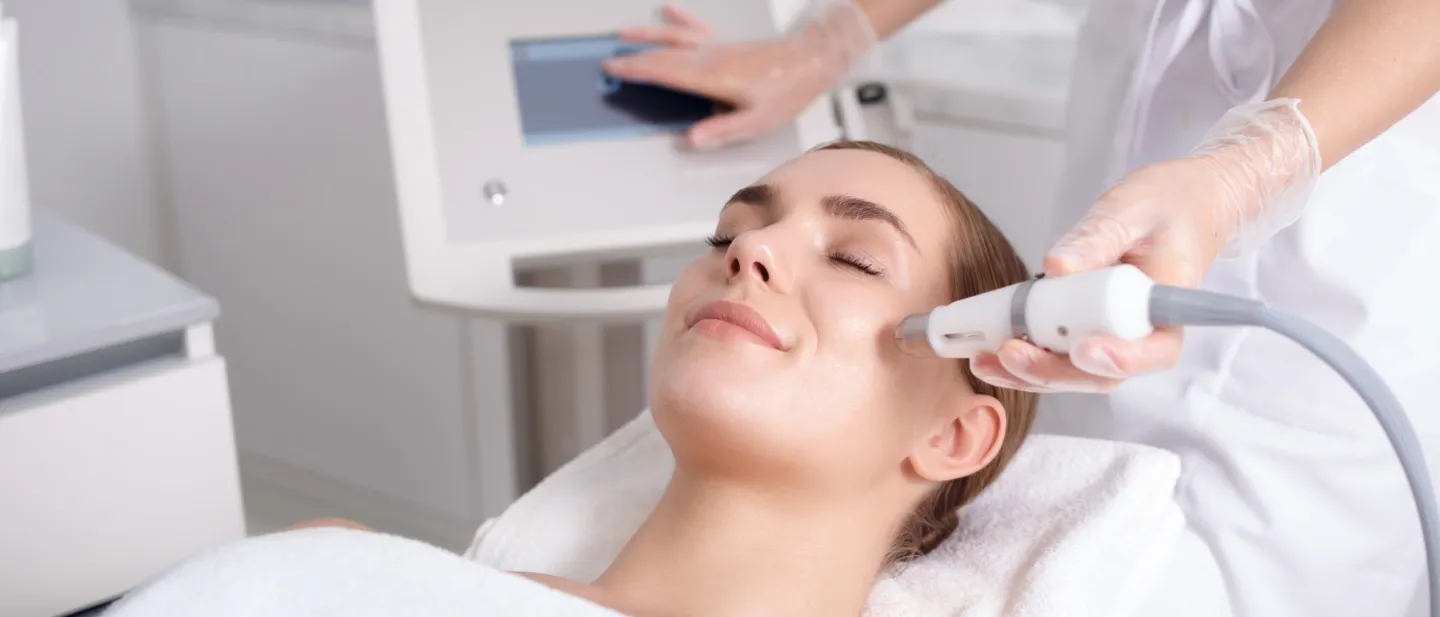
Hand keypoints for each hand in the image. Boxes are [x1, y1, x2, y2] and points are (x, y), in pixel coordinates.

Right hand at [603, 2, 875, 149]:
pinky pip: (698, 28)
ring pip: (674, 38)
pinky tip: (669, 9)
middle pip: (663, 56)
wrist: (810, 61)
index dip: (637, 71)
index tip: (614, 69)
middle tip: (607, 60)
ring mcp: (718, 47)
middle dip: (633, 57)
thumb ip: (721, 130)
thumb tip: (691, 139)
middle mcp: (711, 58)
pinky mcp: (727, 44)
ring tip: (623, 33)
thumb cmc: (786, 91)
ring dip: (647, 36)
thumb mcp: (756, 122)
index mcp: (713, 78)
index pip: (665, 74)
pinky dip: (681, 19)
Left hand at [972, 99, 1322, 392]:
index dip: (1119, 359)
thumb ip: (1097, 238)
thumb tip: (1057, 268)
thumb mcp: (1131, 210)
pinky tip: (987, 349)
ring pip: (1074, 373)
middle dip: (1051, 370)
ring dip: (1028, 372)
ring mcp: (1114, 338)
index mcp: (1169, 307)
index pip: (1153, 351)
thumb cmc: (1167, 205)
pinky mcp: (1087, 332)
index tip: (1082, 349)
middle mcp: (1143, 335)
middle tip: (1009, 352)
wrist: (1182, 207)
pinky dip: (1025, 357)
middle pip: (1101, 374)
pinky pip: (1059, 356)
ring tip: (983, 358)